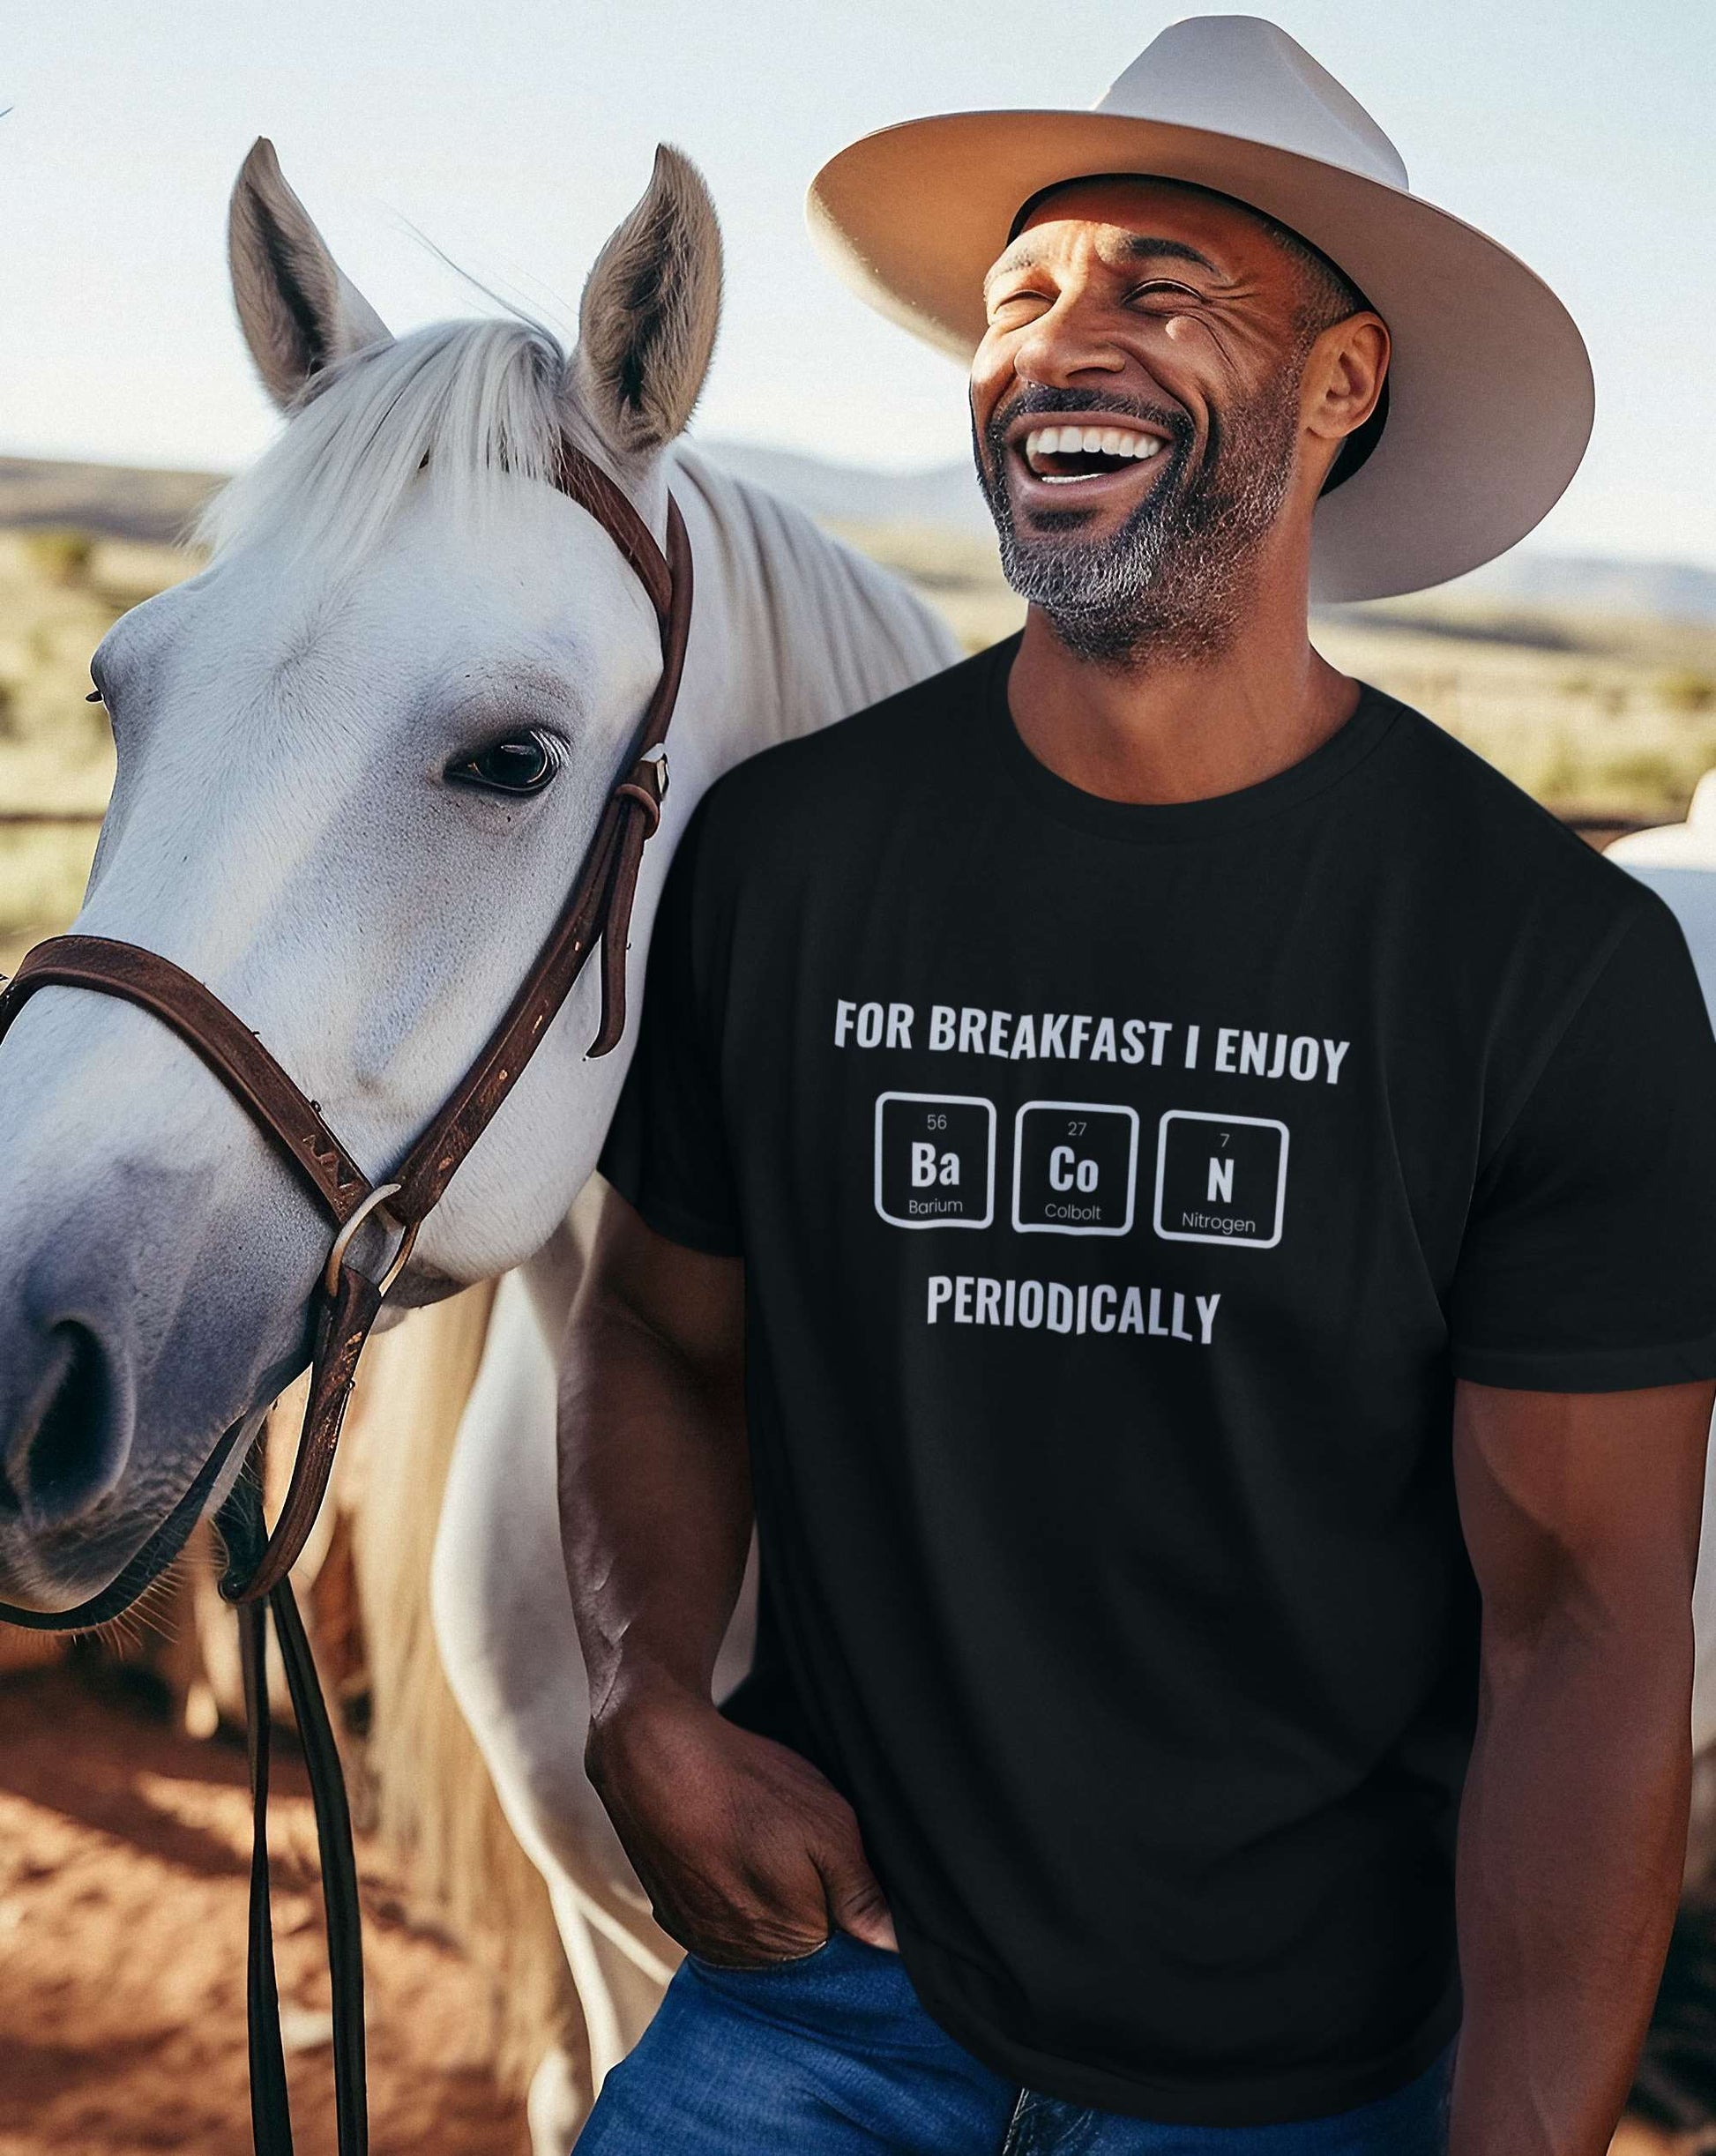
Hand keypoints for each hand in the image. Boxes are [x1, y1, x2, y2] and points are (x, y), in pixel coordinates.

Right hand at [585, 1684, 896, 1966]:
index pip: (843, 1942)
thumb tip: (896, 1947)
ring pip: (758, 1929)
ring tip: (759, 1841)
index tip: (838, 1858)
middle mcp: (744, 1956)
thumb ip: (863, 1893)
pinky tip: (730, 1848)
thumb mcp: (829, 1825)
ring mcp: (702, 1940)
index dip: (847, 1897)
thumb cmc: (749, 1786)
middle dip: (809, 1900)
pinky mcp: (673, 1918)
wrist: (654, 1755)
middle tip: (795, 1841)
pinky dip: (730, 1891)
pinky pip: (720, 1919)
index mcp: (792, 1940)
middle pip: (799, 1940)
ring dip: (766, 1897)